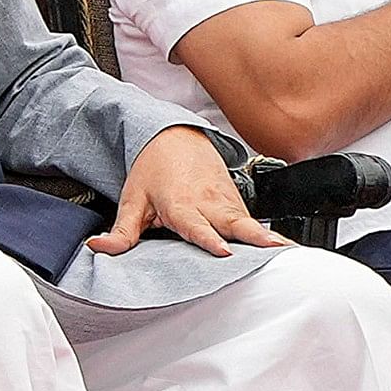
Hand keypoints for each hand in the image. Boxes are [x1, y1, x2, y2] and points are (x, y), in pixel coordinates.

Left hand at [90, 124, 284, 257]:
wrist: (174, 136)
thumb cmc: (153, 168)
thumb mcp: (132, 199)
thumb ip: (120, 232)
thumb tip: (99, 248)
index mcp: (181, 204)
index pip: (197, 226)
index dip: (210, 239)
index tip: (225, 252)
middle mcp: (208, 203)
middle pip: (235, 223)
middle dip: (257, 238)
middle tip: (277, 252)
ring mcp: (226, 202)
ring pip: (250, 223)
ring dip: (270, 237)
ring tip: (291, 254)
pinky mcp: (236, 202)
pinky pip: (252, 222)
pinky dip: (269, 235)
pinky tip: (285, 249)